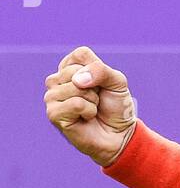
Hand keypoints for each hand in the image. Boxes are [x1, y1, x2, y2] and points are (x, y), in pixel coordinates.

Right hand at [44, 45, 137, 166]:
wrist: (119, 133)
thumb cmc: (116, 106)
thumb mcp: (117, 82)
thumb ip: (101, 71)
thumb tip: (77, 80)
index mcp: (69, 67)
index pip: (80, 54)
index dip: (98, 70)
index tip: (101, 84)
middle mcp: (57, 80)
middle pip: (75, 71)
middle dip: (95, 87)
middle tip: (97, 99)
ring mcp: (52, 97)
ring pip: (74, 87)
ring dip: (92, 100)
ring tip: (91, 109)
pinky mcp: (53, 114)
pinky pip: (74, 103)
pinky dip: (88, 110)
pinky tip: (86, 118)